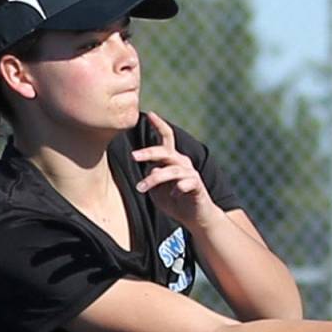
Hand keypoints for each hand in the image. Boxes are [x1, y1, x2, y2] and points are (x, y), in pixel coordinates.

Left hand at [132, 112, 219, 227]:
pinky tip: (173, 195)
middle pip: (166, 151)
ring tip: (141, 188)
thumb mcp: (157, 190)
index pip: (166, 138)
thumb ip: (152, 179)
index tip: (150, 113)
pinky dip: (178, 188)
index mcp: (172, 160)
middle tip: (134, 156)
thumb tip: (151, 170)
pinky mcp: (197, 186)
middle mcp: (183, 163)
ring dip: (154, 179)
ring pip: (172, 170)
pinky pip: (187, 183)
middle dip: (149, 152)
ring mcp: (191, 174)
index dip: (160, 125)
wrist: (196, 217)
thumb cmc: (175, 201)